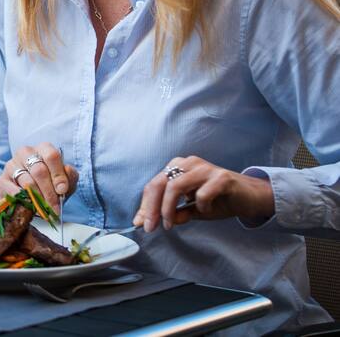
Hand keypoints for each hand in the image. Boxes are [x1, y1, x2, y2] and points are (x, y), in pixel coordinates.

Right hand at [0, 143, 78, 213]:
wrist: (30, 199)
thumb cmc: (50, 186)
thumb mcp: (65, 182)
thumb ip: (69, 177)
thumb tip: (66, 175)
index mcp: (43, 148)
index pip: (51, 155)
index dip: (58, 174)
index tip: (62, 190)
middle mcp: (25, 152)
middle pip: (39, 170)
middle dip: (49, 192)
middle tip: (55, 207)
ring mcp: (11, 165)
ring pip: (28, 182)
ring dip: (39, 199)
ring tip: (46, 210)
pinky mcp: (1, 180)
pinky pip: (14, 191)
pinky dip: (25, 201)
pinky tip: (32, 207)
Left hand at [132, 155, 274, 231]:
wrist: (251, 197)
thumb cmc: (219, 200)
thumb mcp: (192, 209)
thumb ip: (174, 212)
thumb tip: (152, 221)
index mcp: (178, 167)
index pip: (154, 184)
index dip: (145, 205)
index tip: (140, 223)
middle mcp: (188, 163)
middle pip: (160, 184)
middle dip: (152, 208)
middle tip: (152, 227)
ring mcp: (204, 168)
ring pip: (175, 186)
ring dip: (169, 208)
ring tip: (171, 223)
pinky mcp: (222, 177)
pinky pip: (202, 193)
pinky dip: (200, 205)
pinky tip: (205, 210)